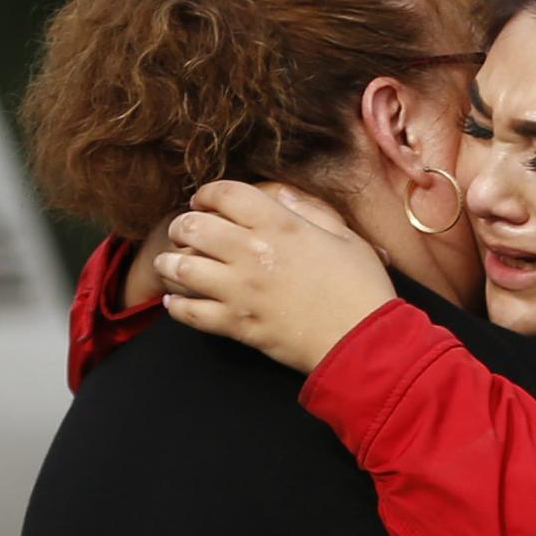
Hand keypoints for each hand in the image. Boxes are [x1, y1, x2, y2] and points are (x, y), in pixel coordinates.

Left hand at [155, 181, 395, 373]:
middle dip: (181, 226)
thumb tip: (283, 196)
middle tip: (184, 232)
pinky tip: (174, 300)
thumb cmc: (361, 288)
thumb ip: (311, 212)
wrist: (364, 341)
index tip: (203, 202)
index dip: (206, 194)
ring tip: (172, 264)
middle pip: (192, 227)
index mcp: (279, 224)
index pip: (224, 194)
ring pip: (181, 268)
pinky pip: (189, 312)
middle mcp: (252, 252)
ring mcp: (240, 290)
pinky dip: (176, 305)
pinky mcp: (237, 324)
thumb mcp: (346, 238)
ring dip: (171, 263)